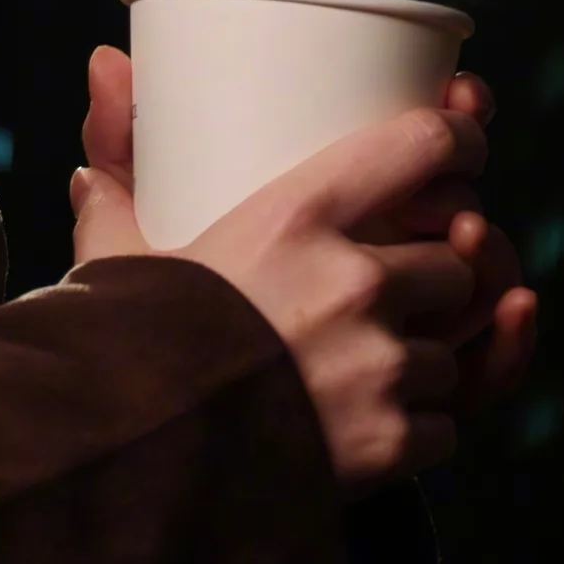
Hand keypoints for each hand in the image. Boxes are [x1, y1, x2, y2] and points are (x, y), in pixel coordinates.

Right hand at [70, 47, 537, 489]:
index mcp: (298, 215)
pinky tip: (361, 424)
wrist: (127, 465)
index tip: (463, 144)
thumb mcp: (119, 257)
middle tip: (389, 291)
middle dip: (432, 278)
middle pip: (455, 258)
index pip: (424, 146)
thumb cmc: (125, 352)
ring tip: (356, 369)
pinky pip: (445, 425)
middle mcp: (356, 281)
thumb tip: (101, 97)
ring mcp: (382, 364)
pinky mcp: (394, 439)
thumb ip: (119, 183)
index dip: (460, 140)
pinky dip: (415, 428)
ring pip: (452, 349)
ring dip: (421, 360)